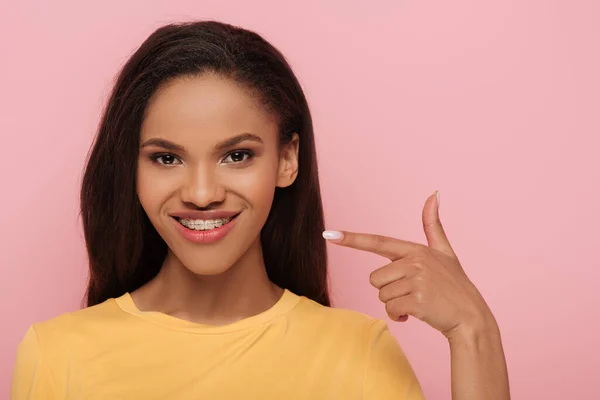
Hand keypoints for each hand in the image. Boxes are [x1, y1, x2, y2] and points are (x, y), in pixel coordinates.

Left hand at [323, 192, 496, 339]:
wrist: (471, 317)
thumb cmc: (455, 285)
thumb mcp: (445, 252)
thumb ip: (433, 225)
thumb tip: (434, 193)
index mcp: (415, 249)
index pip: (378, 242)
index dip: (351, 239)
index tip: (328, 235)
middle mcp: (415, 261)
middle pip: (375, 279)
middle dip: (388, 290)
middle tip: (412, 293)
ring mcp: (417, 280)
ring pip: (381, 295)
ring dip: (394, 305)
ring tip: (417, 303)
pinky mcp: (417, 299)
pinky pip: (390, 309)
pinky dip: (399, 316)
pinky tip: (415, 314)